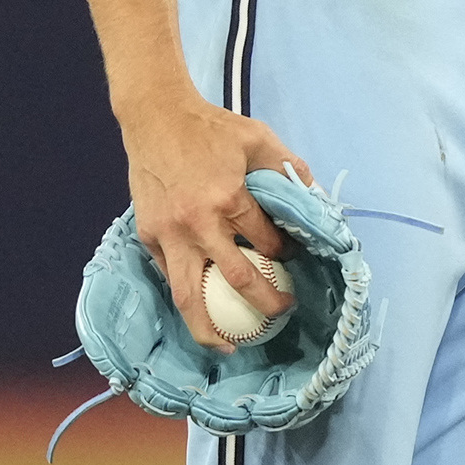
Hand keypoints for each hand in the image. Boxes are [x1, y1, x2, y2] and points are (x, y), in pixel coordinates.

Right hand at [120, 90, 312, 352]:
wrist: (155, 116)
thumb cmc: (209, 127)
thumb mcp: (257, 138)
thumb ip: (288, 168)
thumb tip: (315, 198)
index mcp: (229, 199)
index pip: (266, 243)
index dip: (283, 254)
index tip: (290, 258)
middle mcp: (199, 223)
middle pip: (236, 280)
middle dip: (265, 303)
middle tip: (281, 312)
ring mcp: (170, 234)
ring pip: (189, 295)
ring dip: (209, 329)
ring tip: (227, 347)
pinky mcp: (149, 236)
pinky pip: (170, 274)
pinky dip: (186, 294)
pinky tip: (200, 307)